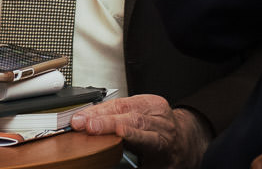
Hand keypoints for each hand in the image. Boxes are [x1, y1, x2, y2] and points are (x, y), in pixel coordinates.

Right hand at [70, 94, 211, 168]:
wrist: (181, 139)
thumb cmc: (164, 156)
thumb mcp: (152, 168)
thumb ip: (133, 168)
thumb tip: (108, 165)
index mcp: (164, 143)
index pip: (147, 137)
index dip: (132, 133)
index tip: (118, 132)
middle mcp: (161, 123)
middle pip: (132, 119)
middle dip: (106, 121)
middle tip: (85, 126)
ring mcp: (155, 108)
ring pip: (125, 106)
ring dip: (99, 112)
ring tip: (80, 119)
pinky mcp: (147, 99)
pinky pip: (123, 100)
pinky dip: (104, 106)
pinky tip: (90, 111)